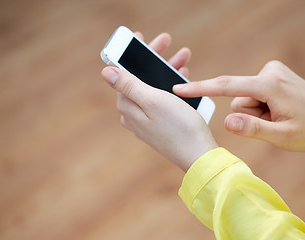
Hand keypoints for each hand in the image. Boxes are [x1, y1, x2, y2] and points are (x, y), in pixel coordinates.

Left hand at [101, 33, 217, 170]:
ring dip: (166, 71)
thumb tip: (106, 71)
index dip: (133, 54)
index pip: (124, 73)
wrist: (199, 155)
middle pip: (140, 79)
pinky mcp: (160, 125)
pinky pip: (162, 100)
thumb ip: (129, 85)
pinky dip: (171, 86)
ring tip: (183, 58)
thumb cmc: (179, 127)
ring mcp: (146, 121)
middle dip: (154, 59)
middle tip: (167, 40)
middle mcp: (133, 114)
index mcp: (128, 106)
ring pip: (153, 88)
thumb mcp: (153, 100)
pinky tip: (182, 78)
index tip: (140, 37)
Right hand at [173, 60, 304, 150]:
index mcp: (270, 86)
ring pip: (246, 98)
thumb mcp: (282, 136)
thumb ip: (252, 128)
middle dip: (250, 115)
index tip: (179, 89)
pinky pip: (254, 92)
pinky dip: (262, 105)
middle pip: (238, 99)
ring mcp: (272, 71)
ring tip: (280, 117)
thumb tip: (226, 121)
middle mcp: (269, 72)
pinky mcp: (274, 74)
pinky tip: (281, 110)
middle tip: (274, 123)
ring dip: (257, 112)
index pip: (227, 86)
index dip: (200, 88)